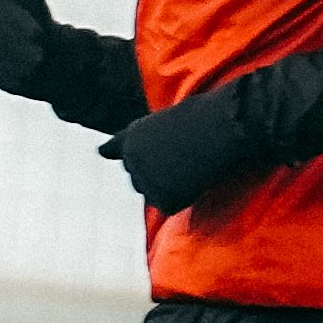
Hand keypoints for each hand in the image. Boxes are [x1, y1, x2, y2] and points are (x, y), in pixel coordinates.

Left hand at [104, 90, 251, 212]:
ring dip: (168, 187)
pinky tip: (198, 179)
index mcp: (134, 135)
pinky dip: (186, 198)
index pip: (114, 147)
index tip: (101, 152)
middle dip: (155, 175)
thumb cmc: (210, 117)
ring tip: (193, 166)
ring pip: (152, 193)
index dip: (111, 150)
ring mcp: (143, 179)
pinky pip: (171, 205)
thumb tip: (166, 158)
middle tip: (184, 163)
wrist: (220, 128)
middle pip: (136, 176)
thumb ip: (160, 141)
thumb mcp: (177, 121)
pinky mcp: (160, 198)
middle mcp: (131, 157)